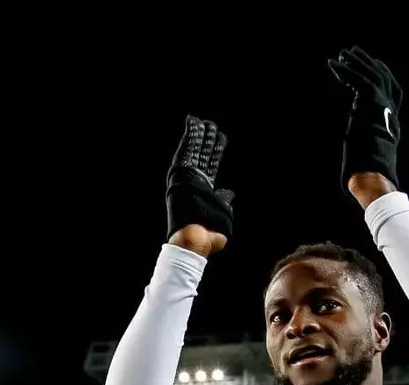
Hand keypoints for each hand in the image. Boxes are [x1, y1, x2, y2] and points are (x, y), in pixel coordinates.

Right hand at [165, 115, 234, 256]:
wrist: (194, 239)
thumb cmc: (208, 234)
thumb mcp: (222, 214)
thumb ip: (225, 201)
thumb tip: (229, 193)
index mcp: (202, 190)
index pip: (210, 164)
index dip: (215, 151)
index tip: (220, 138)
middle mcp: (193, 182)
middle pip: (202, 155)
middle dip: (207, 139)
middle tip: (212, 125)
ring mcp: (186, 178)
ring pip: (194, 150)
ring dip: (199, 134)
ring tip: (204, 121)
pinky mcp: (179, 175)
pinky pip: (185, 151)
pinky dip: (189, 137)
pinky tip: (193, 123)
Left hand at [328, 46, 403, 193]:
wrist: (372, 175)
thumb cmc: (367, 173)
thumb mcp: (368, 153)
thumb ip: (364, 137)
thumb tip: (354, 132)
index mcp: (392, 122)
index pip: (394, 92)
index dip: (385, 76)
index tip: (376, 64)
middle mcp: (391, 111)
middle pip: (383, 79)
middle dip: (368, 64)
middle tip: (353, 52)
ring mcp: (383, 106)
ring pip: (371, 75)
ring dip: (356, 62)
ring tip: (342, 54)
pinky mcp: (371, 104)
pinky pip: (357, 80)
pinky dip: (344, 71)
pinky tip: (333, 64)